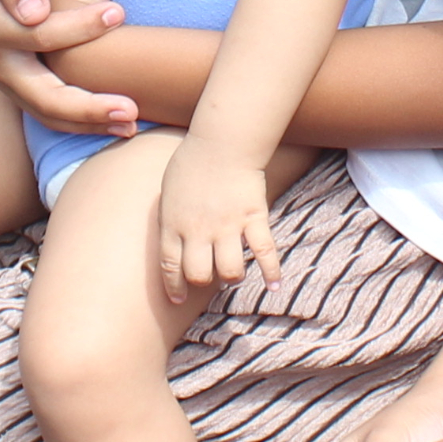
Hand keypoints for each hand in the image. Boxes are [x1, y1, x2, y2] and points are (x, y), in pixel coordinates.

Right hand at [0, 0, 133, 137]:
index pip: (29, 22)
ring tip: (132, 116)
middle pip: (34, 83)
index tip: (116, 14)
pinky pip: (52, 116)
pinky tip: (126, 126)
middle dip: (82, 98)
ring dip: (89, 117)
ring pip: (45, 107)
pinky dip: (86, 124)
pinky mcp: (19, 87)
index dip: (69, 25)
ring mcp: (3, 72)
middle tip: (129, 99)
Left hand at [156, 142, 283, 297]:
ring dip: (232, 276)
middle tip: (208, 277)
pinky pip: (264, 252)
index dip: (174, 286)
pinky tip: (274, 286)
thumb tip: (171, 236)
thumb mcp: (168, 190)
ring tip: (233, 273)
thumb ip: (169, 217)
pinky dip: (271, 272)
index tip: (178, 299)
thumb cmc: (192, 160)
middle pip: (198, 274)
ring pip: (230, 270)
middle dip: (202, 282)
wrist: (223, 142)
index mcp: (174, 223)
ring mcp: (228, 226)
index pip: (170, 266)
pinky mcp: (253, 218)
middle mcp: (199, 230)